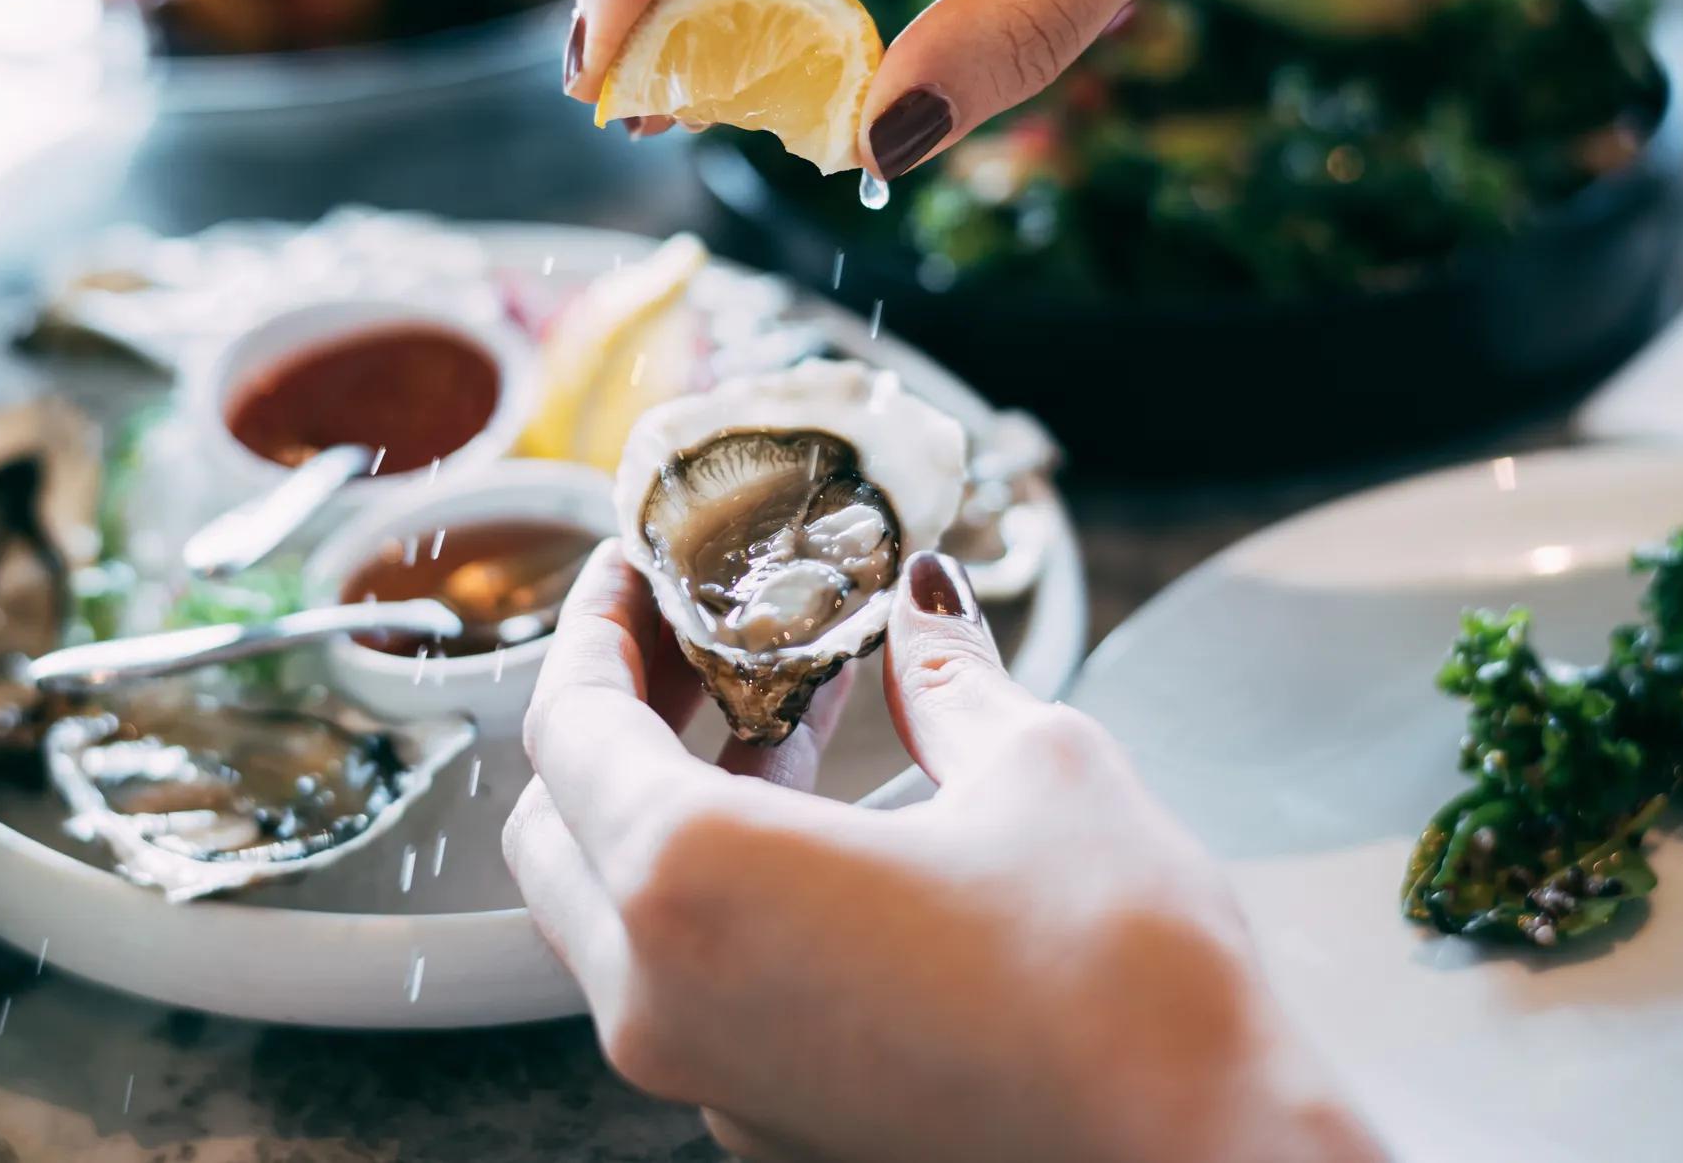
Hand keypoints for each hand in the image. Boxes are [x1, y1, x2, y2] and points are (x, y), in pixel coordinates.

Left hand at [503, 543, 1382, 1162]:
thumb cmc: (1124, 983)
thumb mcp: (1038, 768)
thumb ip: (945, 675)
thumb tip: (922, 603)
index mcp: (693, 884)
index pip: (567, 728)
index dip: (595, 631)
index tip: (633, 575)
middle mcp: (665, 998)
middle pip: (558, 830)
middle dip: (611, 718)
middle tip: (695, 641)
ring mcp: (710, 1080)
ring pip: (613, 918)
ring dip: (662, 807)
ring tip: (774, 720)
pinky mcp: (769, 1127)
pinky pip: (686, 990)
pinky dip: (712, 898)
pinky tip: (819, 836)